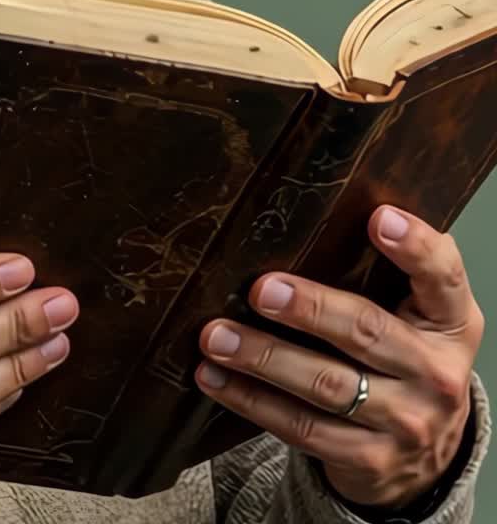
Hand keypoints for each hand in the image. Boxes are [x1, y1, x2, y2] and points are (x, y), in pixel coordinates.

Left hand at [196, 206, 482, 510]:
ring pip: (326, 385)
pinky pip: (301, 428)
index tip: (378, 217)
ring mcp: (405, 422)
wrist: (427, 457)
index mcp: (451, 321)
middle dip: (309, 309)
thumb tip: (327, 209)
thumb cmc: (410, 357)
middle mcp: (436, 373)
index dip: (415, 245)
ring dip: (263, 358)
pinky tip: (217, 377)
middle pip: (367, 332)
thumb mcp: (422, 313)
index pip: (442, 275)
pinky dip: (252, 401)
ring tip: (217, 336)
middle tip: (261, 289)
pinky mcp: (368, 459)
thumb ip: (394, 270)